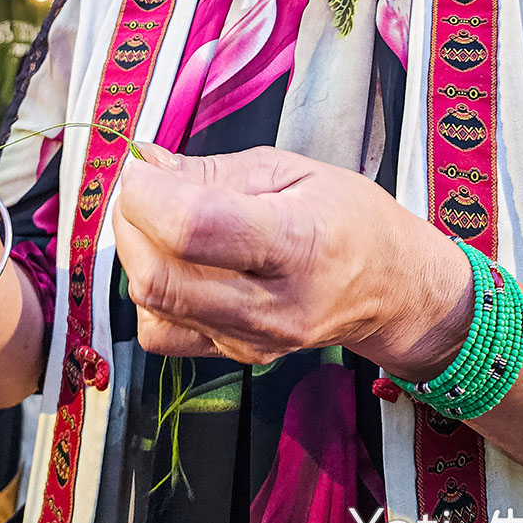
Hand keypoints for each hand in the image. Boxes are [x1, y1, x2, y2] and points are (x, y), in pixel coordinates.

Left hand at [113, 144, 472, 373]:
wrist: (392, 287)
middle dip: (130, 221)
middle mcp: (274, 304)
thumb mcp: (290, 169)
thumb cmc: (349, 217)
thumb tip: (143, 164)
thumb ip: (211, 170)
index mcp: (296, 242)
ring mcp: (254, 340)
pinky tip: (176, 265)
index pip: (192, 228)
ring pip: (152, 306)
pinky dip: (151, 295)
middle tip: (144, 187)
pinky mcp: (237, 358)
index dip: (146, 193)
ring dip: (136, 254)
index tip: (141, 166)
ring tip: (160, 220)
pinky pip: (163, 334)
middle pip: (159, 276)